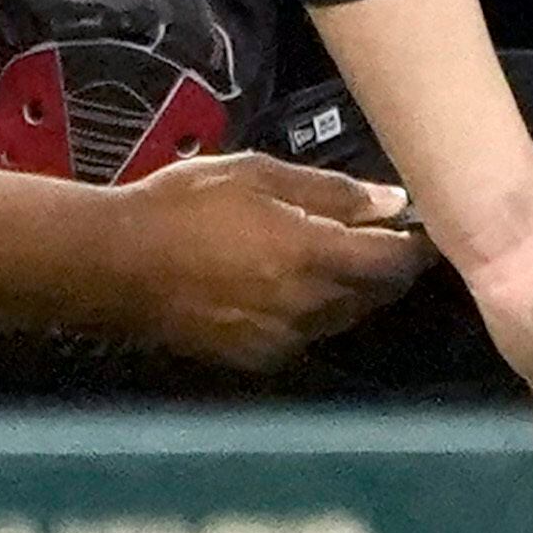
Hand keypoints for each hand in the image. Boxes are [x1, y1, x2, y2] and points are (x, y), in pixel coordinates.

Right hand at [111, 155, 425, 368]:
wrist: (115, 265)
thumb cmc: (183, 206)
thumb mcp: (256, 174)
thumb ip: (330, 191)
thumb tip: (390, 202)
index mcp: (315, 257)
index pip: (396, 262)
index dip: (414, 243)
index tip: (416, 224)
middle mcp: (310, 308)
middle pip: (376, 294)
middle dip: (384, 266)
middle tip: (374, 234)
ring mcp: (285, 339)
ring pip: (345, 316)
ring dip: (350, 289)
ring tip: (325, 254)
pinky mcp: (259, 358)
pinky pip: (307, 333)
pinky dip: (312, 310)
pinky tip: (285, 285)